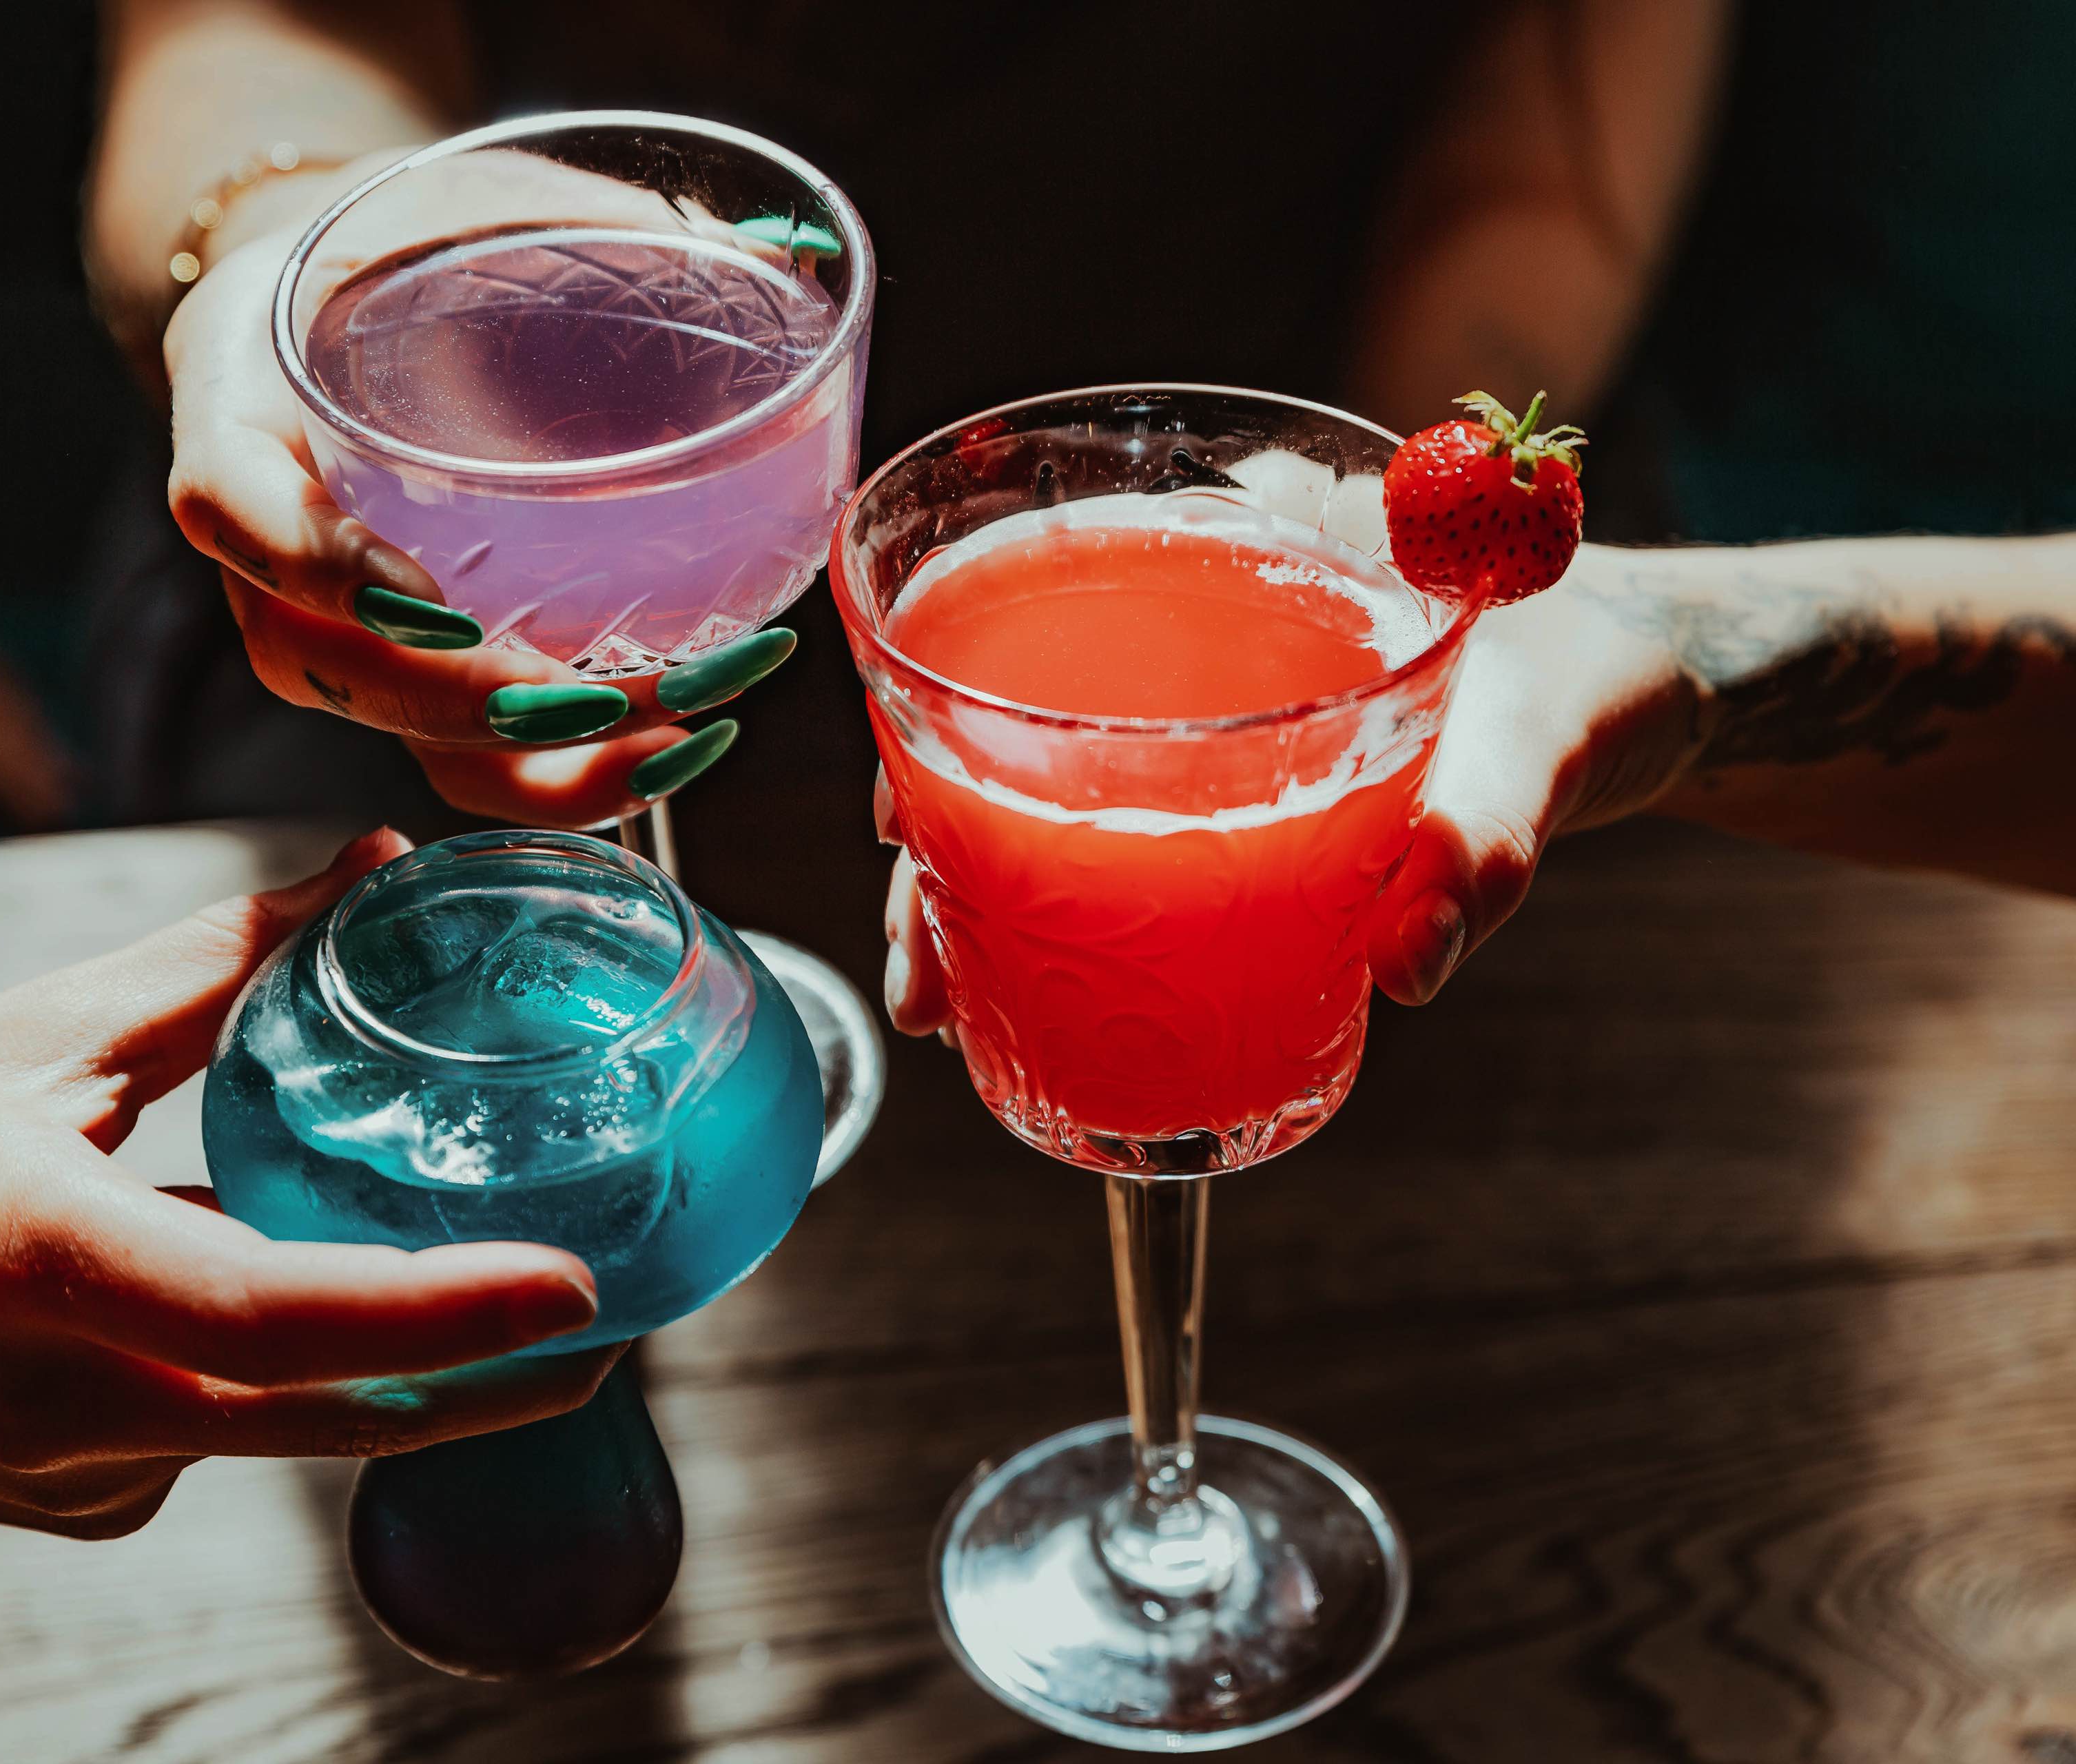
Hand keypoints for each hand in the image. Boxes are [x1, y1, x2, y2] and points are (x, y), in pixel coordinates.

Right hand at [0, 830, 613, 1537]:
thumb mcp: (35, 1034)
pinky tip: (247, 1299)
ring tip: (446, 1274)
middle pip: (328, 1412)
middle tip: (613, 1320)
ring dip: (368, 1362)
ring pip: (277, 1423)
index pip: (279, 1315)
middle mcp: (62, 1400)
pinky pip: (215, 1436)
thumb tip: (369, 870)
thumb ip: (221, 963)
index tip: (578, 1293)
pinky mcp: (70, 1504)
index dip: (441, 1314)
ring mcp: (66, 1474)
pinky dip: (263, 1374)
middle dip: (490, 1383)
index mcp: (45, 1264)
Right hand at [158, 153, 797, 826]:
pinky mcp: (395, 673)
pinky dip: (564, 779)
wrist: (332, 296)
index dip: (319, 567)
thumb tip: (762, 250)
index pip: (228, 504)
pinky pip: (460, 758)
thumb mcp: (447, 201)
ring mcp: (317, 627)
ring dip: (544, 764)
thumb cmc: (395, 247)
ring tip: (684, 732)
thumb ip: (567, 221)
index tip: (432, 597)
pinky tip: (673, 748)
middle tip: (627, 691)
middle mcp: (256, 547)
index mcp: (235, 405)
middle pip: (331, 669)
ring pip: (403, 741)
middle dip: (483, 704)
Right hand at [878, 548, 1708, 1034]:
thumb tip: (1408, 966)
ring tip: (942, 993)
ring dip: (982, 882)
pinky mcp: (1242, 777)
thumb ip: (1488, 841)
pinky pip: (1120, 828)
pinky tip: (1023, 983)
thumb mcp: (1560, 737)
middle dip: (943, 833)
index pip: (1048, 577)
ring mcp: (1217, 702)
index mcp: (1260, 539)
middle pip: (1020, 704)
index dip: (949, 678)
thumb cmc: (1610, 673)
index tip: (907, 802)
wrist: (1668, 690)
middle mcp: (1210, 611)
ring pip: (1054, 778)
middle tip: (917, 958)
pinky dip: (1063, 899)